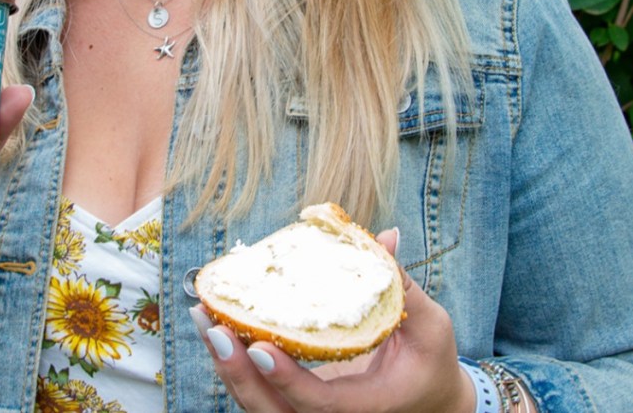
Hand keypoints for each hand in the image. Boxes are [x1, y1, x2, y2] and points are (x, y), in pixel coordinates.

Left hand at [191, 230, 475, 411]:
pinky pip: (256, 390)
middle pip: (271, 411)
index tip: (258, 346)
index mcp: (366, 407)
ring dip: (225, 365)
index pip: (318, 405)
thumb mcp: (430, 328)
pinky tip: (215, 323)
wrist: (428, 399)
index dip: (285, 379)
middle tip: (213, 327)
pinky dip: (233, 361)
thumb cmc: (429, 363)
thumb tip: (382, 236)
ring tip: (203, 317)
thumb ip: (402, 287)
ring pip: (256, 403)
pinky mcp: (294, 400)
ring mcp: (308, 412)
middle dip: (237, 373)